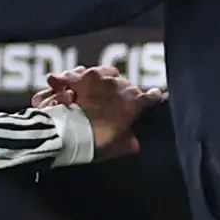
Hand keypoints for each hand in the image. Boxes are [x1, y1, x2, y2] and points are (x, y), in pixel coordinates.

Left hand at [35, 65, 163, 158]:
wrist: (64, 132)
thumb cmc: (94, 141)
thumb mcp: (115, 147)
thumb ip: (127, 143)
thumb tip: (134, 143)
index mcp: (131, 102)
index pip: (150, 97)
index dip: (153, 98)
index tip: (155, 97)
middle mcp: (116, 84)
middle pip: (126, 84)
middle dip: (124, 92)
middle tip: (117, 103)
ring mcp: (95, 76)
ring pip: (107, 73)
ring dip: (105, 80)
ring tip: (99, 88)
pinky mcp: (76, 75)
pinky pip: (81, 72)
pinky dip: (79, 78)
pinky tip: (75, 84)